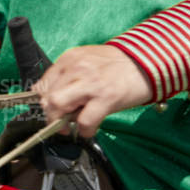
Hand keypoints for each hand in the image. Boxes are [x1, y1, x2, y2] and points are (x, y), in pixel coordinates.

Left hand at [36, 45, 154, 138]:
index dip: (45, 102)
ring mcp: (90, 83)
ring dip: (61, 122)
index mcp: (70, 59)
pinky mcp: (105, 98)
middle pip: (47, 96)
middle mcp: (77, 68)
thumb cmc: (118, 65)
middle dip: (50, 114)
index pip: (43, 84)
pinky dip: (84, 130)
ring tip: (72, 126)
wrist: (147, 62)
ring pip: (57, 105)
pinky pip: (84, 121)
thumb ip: (70, 76)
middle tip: (61, 122)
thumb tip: (55, 100)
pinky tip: (90, 128)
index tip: (53, 110)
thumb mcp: (88, 62)